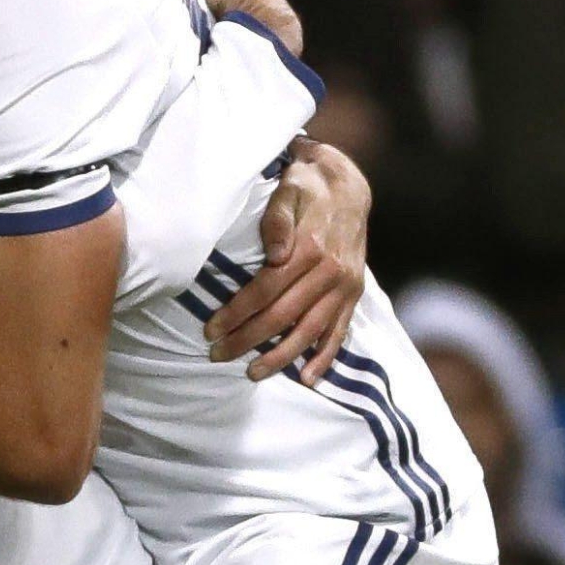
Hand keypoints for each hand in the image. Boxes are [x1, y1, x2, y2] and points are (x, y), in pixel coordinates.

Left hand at [208, 139, 370, 384]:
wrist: (348, 186)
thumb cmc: (307, 187)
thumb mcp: (289, 188)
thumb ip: (277, 219)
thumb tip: (274, 253)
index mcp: (309, 248)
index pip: (265, 290)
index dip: (237, 313)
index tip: (211, 330)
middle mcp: (330, 272)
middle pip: (282, 315)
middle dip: (248, 339)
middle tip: (218, 355)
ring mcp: (344, 286)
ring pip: (310, 330)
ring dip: (281, 356)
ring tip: (253, 373)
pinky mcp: (354, 293)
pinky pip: (339, 331)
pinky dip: (325, 357)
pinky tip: (307, 377)